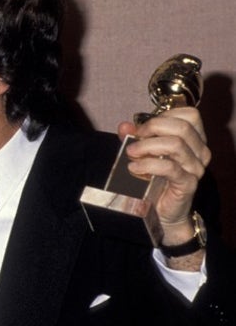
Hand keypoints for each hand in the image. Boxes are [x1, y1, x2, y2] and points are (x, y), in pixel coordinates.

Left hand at [118, 107, 209, 246]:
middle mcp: (200, 151)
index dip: (163, 116)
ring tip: (131, 154)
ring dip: (147, 146)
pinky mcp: (187, 183)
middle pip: (182, 127)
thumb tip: (125, 126)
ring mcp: (196, 168)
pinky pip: (169, 167)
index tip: (143, 128)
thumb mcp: (142, 152)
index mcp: (194, 139)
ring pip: (175, 145)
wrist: (161, 211)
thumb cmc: (154, 178)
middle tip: (134, 140)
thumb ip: (134, 137)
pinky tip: (134, 168)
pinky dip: (148, 164)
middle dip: (153, 128)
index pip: (189, 114)